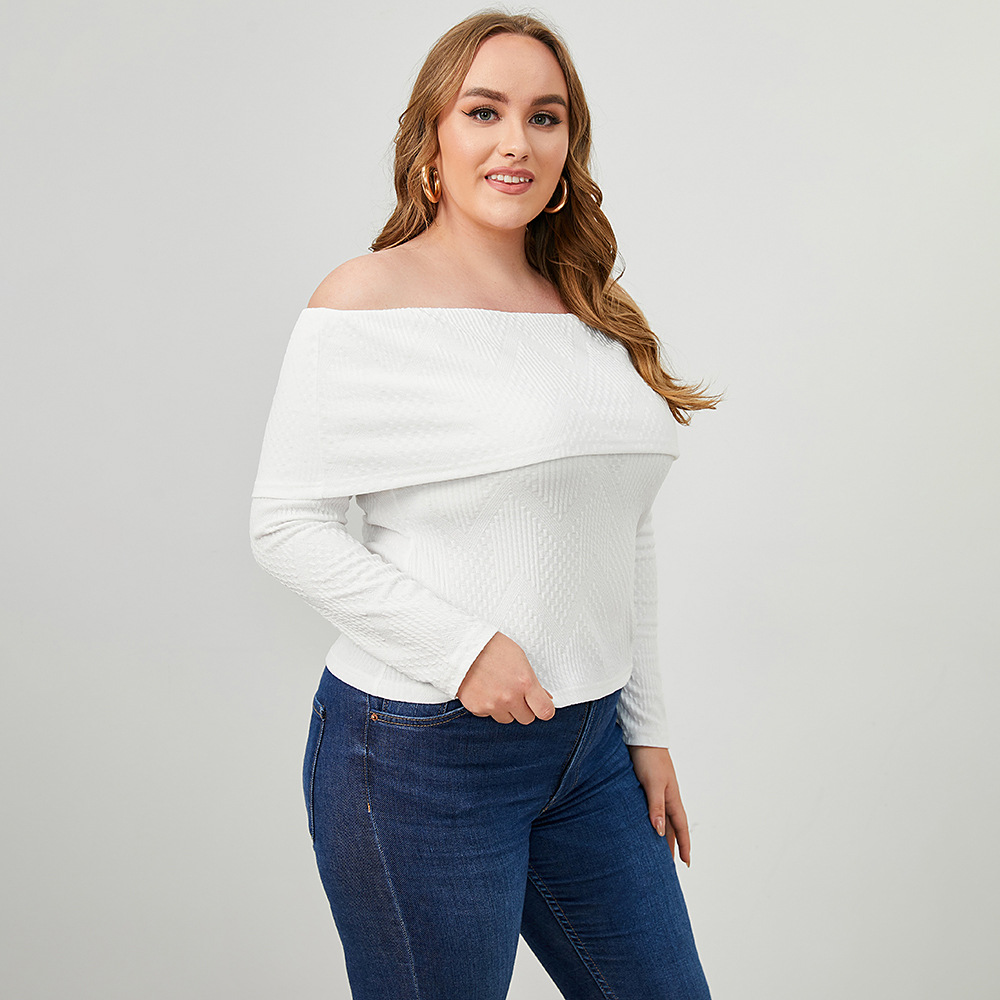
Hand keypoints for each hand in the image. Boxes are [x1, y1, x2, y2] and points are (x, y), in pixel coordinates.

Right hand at [456, 631, 555, 724]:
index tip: (542, 705)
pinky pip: (489, 716)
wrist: (462, 647)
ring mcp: (492, 705)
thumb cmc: (492, 647)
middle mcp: (510, 697)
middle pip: (527, 719)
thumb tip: (545, 697)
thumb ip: (532, 681)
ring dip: (506, 709)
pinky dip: (489, 707)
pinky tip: (485, 691)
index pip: (545, 711)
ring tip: (498, 690)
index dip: (544, 710)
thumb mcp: (520, 658)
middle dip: (524, 708)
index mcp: (525, 682)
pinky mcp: (477, 709)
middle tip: (517, 694)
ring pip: (507, 719)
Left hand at [626, 745, 690, 866]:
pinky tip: (643, 825)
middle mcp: (667, 798)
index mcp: (672, 799)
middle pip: (672, 827)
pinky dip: (651, 821)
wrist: (641, 737)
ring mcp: (658, 792)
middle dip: (672, 846)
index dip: (684, 846)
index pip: (681, 828)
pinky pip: (652, 810)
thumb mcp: (653, 785)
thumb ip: (656, 807)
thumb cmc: (648, 759)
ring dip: (661, 835)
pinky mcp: (646, 787)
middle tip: (669, 866)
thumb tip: (660, 832)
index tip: (686, 863)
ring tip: (655, 851)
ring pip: (662, 819)